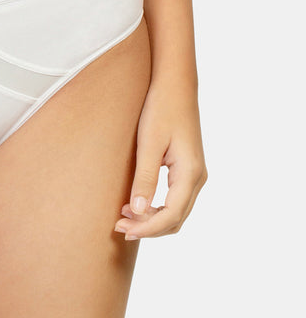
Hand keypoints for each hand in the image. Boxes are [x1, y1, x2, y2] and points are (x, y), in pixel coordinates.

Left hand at [115, 78, 207, 239]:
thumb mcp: (148, 144)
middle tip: (118, 227)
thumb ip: (144, 179)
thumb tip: (137, 211)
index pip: (171, 215)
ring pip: (176, 213)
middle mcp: (198, 177)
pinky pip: (175, 201)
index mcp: (190, 172)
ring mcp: (194, 175)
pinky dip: (156, 210)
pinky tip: (134, 206)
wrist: (175, 87)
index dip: (147, 228)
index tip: (123, 230)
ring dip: (151, 221)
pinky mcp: (187, 171)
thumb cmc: (160, 110)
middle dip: (148, 228)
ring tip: (123, 218)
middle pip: (176, 219)